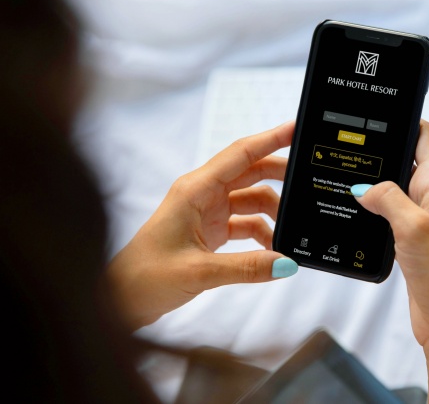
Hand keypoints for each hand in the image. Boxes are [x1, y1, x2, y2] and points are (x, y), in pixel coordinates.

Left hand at [105, 121, 298, 330]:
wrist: (121, 299)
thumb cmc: (145, 276)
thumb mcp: (200, 271)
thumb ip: (247, 267)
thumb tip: (286, 263)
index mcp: (195, 190)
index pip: (240, 154)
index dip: (270, 139)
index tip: (296, 129)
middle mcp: (202, 194)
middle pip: (250, 172)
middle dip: (280, 176)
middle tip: (307, 184)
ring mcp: (207, 211)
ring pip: (251, 198)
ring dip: (273, 213)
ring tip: (290, 234)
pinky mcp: (210, 230)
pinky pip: (246, 222)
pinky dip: (263, 233)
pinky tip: (273, 251)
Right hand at [351, 120, 428, 402]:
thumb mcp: (414, 227)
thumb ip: (388, 198)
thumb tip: (364, 187)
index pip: (425, 136)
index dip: (405, 119)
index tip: (381, 109)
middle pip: (405, 159)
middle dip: (381, 151)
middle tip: (351, 143)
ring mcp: (420, 220)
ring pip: (393, 188)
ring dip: (374, 182)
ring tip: (345, 174)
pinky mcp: (409, 241)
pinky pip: (387, 214)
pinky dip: (371, 208)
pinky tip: (354, 210)